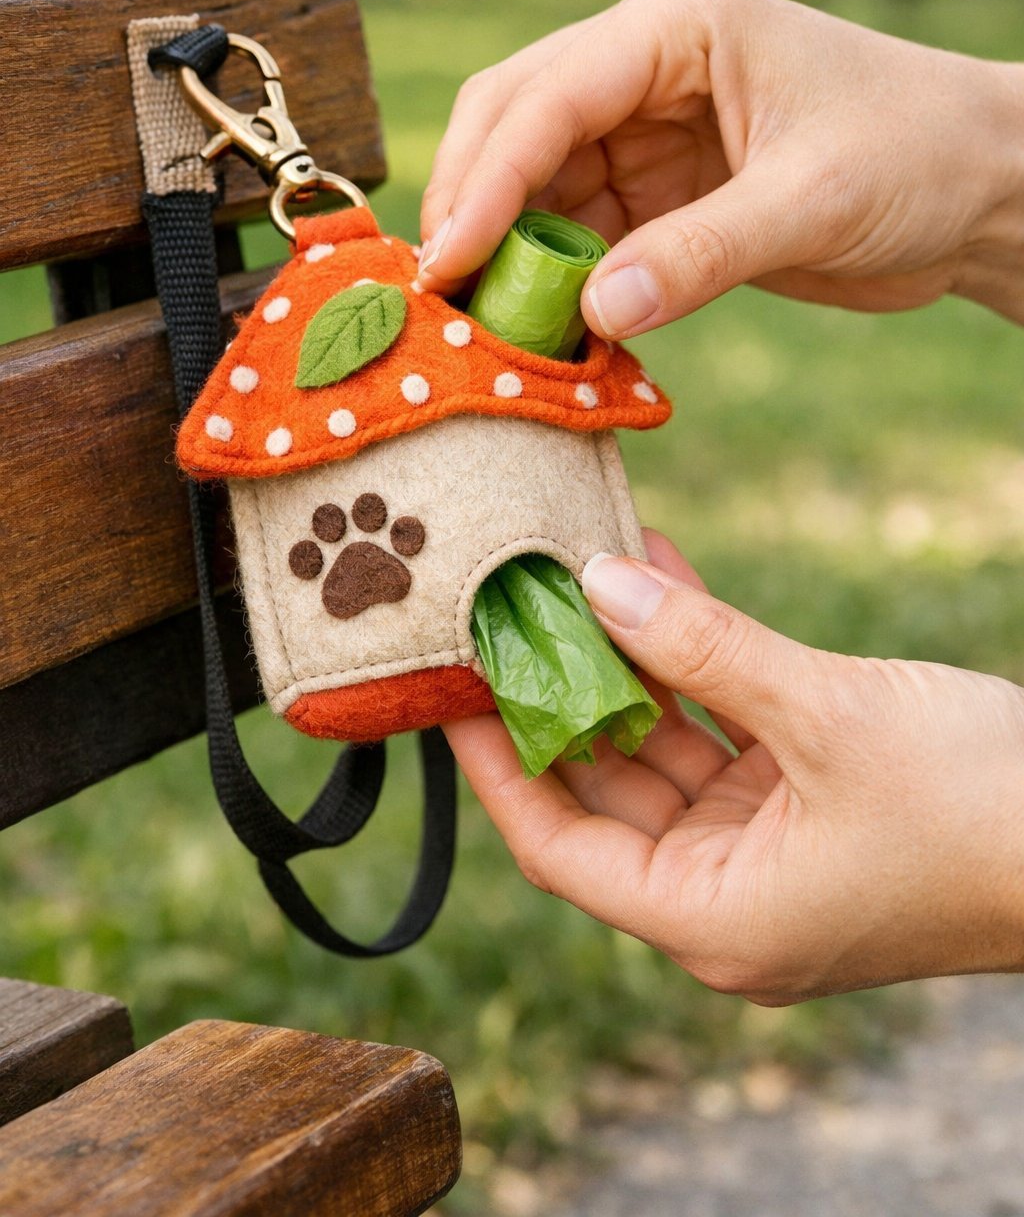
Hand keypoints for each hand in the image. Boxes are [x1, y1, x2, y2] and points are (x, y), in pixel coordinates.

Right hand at [418, 0, 1023, 329]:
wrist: (981, 188)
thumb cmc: (916, 154)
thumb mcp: (811, 199)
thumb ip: (699, 254)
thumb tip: (594, 313)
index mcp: (673, 27)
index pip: (546, 96)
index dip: (485, 179)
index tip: (451, 261)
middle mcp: (643, 69)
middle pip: (513, 126)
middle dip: (473, 206)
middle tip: (442, 294)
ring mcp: (645, 132)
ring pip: (536, 188)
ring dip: (511, 255)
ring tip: (487, 328)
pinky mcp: (659, 194)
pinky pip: (581, 237)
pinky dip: (560, 284)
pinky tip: (550, 332)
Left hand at [445, 532, 1023, 1001]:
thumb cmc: (983, 806)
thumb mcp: (829, 715)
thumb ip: (706, 650)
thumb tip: (601, 584)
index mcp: (714, 920)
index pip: (559, 846)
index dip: (497, 763)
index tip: (446, 684)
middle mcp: (727, 896)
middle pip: (607, 790)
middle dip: (561, 693)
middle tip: (501, 605)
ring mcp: (769, 849)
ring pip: (665, 749)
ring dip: (628, 661)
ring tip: (572, 570)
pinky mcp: (809, 802)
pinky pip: (725, 729)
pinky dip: (694, 662)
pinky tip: (657, 577)